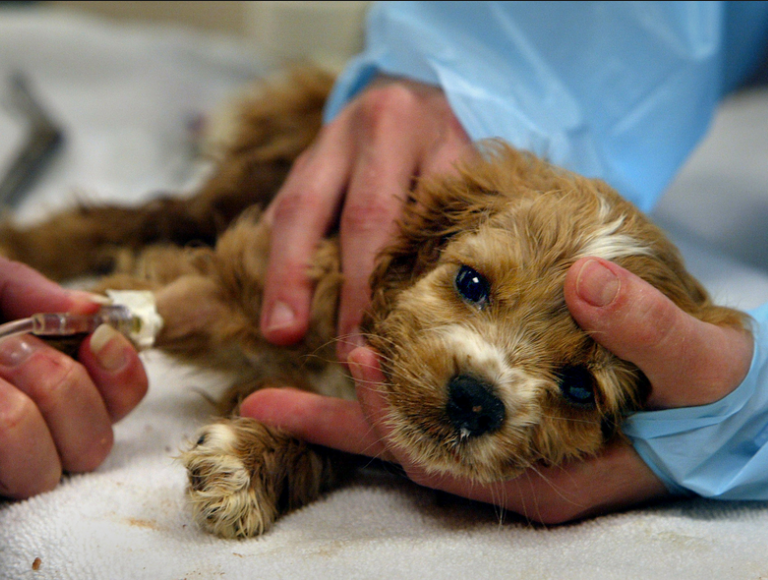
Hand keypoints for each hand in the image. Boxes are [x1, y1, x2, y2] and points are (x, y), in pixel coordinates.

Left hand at [0, 215, 147, 510]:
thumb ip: (13, 284)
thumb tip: (94, 308)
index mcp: (20, 346)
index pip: (106, 384)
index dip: (120, 371)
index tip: (97, 340)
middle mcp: (5, 400)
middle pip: (91, 438)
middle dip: (65, 393)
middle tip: (9, 350)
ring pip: (41, 472)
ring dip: (12, 419)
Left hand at [241, 257, 753, 522]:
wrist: (717, 396)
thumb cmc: (711, 388)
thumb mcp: (697, 357)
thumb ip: (648, 327)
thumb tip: (589, 282)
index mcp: (543, 477)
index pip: (445, 457)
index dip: (395, 416)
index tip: (359, 362)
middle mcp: (508, 472)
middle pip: (407, 453)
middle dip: (340, 426)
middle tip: (269, 400)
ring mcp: (498, 452)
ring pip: (410, 435)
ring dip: (350, 412)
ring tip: (280, 394)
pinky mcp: (497, 423)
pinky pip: (429, 413)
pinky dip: (389, 393)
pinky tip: (355, 363)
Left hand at [261, 76, 477, 361]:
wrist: (431, 90)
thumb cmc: (366, 150)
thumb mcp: (324, 170)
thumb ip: (297, 224)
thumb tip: (279, 310)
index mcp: (333, 139)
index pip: (302, 208)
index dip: (288, 274)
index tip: (282, 333)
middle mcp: (386, 130)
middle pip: (367, 218)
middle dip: (356, 293)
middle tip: (351, 352)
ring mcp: (443, 141)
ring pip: (426, 223)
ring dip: (412, 288)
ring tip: (402, 341)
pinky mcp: (488, 163)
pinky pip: (469, 225)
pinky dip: (454, 271)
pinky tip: (448, 309)